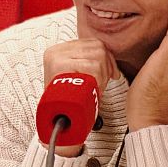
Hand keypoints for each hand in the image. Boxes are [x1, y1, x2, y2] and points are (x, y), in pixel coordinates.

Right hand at [42, 38, 119, 155]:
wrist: (56, 123)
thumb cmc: (69, 102)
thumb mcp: (77, 78)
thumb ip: (88, 64)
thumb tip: (111, 59)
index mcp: (60, 50)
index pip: (94, 43)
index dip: (108, 59)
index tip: (112, 74)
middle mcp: (56, 51)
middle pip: (98, 48)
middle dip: (107, 67)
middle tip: (103, 85)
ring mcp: (56, 58)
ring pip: (97, 57)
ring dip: (103, 75)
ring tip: (95, 88)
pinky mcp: (59, 66)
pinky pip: (92, 66)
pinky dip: (98, 79)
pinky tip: (93, 89)